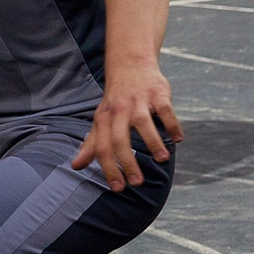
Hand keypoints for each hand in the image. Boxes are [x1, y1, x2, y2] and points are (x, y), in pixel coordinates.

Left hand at [71, 62, 182, 191]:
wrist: (130, 64)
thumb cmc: (115, 99)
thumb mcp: (100, 119)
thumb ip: (91, 143)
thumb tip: (75, 166)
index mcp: (104, 119)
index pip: (103, 148)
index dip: (108, 169)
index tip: (118, 188)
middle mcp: (119, 111)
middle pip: (120, 140)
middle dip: (128, 163)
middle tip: (138, 183)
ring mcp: (139, 101)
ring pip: (144, 124)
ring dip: (153, 143)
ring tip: (163, 160)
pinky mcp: (158, 93)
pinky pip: (166, 110)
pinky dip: (172, 125)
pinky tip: (178, 139)